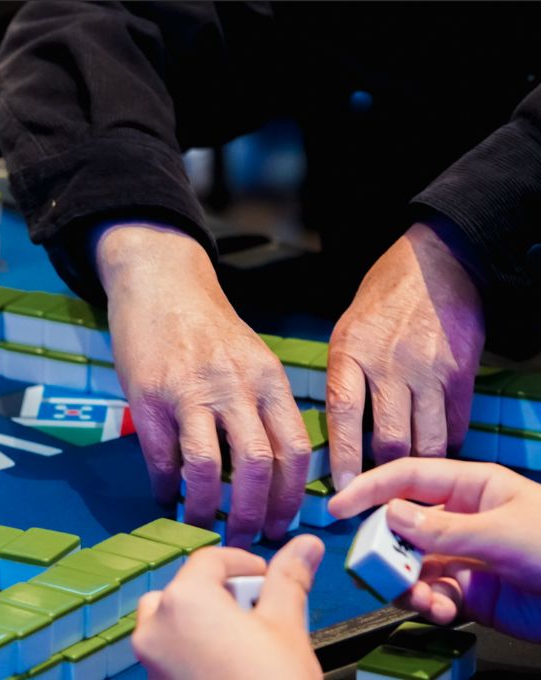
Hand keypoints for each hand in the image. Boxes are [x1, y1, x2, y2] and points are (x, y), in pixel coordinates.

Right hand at [96, 224, 311, 546]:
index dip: (292, 498)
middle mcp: (234, 386)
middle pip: (257, 466)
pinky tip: (165, 497)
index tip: (283, 526)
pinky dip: (165, 486)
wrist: (160, 282)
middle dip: (254, 515)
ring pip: (209, 468)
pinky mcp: (149, 395)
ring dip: (206, 509)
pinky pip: (161, 457)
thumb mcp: (251, 359)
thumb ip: (263, 407)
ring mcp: (189, 391)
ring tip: (202, 525)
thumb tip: (272, 473)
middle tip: (245, 539)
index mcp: (268, 380)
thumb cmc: (207, 328)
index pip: (295, 450)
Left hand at [134, 535, 323, 679]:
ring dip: (204, 619)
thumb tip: (306, 544)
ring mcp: (151, 659)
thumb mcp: (285, 626)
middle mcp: (156, 625)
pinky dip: (193, 647)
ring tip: (245, 639)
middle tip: (259, 612)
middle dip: (220, 593)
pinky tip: (229, 664)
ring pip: (171, 620)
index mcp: (185, 599)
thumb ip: (289, 579)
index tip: (268, 577)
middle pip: (184, 588)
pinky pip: (169, 652)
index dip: (243, 563)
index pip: (210, 560)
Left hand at [326, 223, 484, 490]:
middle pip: (388, 438)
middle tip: (378, 489)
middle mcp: (389, 365)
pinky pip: (455, 425)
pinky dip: (445, 443)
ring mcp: (429, 371)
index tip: (343, 488)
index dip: (342, 457)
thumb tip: (337, 432)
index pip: (342, 413)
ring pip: (426, 440)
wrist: (436, 265)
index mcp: (351, 353)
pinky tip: (434, 447)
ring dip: (417, 464)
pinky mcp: (462, 374)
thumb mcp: (346, 332)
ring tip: (408, 476)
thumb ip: (344, 378)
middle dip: (384, 471)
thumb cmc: (382, 303)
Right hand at [329, 458, 540, 640]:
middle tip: (378, 567)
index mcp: (471, 487)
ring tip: (420, 597)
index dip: (370, 489)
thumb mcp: (505, 532)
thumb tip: (391, 517)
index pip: (408, 478)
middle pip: (400, 525)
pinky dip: (426, 604)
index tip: (337, 507)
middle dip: (387, 547)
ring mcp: (461, 556)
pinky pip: (429, 594)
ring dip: (406, 582)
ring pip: (410, 563)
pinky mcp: (467, 593)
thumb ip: (444, 528)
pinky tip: (440, 610)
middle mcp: (459, 518)